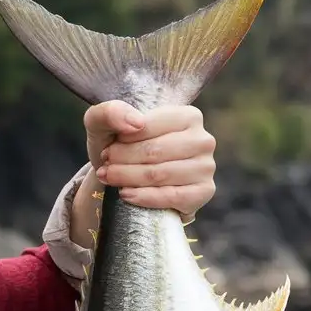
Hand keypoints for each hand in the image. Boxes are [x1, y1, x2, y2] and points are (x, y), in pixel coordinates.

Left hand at [82, 101, 216, 218]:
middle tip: (104, 167)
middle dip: (122, 161)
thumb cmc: (121, 146)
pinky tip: (126, 194)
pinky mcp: (203, 192)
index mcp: (188, 116)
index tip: (106, 150)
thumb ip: (112, 112)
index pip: (148, 127)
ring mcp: (206, 167)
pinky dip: (144, 197)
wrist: (128, 179)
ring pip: (159, 174)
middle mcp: (203, 139)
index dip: (122, 142)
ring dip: (127, 178)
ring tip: (108, 178)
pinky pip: (171, 196)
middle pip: (154, 152)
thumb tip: (135, 123)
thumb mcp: (106, 123)